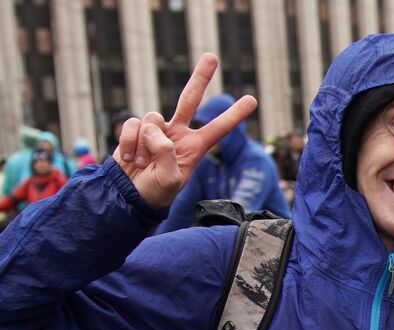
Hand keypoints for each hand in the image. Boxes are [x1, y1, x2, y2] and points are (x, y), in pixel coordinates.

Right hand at [112, 53, 256, 209]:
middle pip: (190, 99)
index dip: (234, 115)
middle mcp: (178, 134)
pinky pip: (132, 124)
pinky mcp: (136, 129)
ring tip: (142, 164)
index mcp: (195, 147)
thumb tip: (157, 132)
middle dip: (200, 77)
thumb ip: (167, 155)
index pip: (218, 128)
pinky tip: (129, 158)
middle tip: (212, 56)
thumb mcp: (170, 181)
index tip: (252, 99)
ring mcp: (156, 130)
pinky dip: (128, 141)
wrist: (128, 194)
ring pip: (152, 119)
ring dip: (144, 144)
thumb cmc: (154, 192)